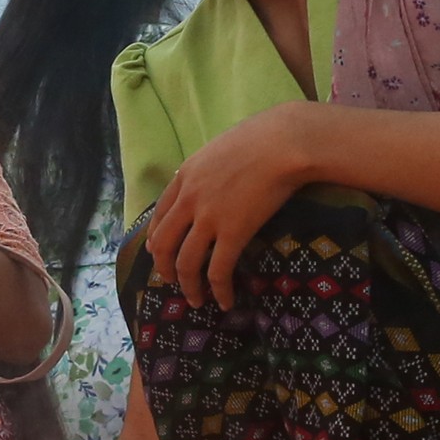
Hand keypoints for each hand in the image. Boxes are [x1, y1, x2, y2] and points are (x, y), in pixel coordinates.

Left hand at [145, 102, 322, 308]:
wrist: (284, 142)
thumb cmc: (262, 138)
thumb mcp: (220, 148)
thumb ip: (208, 168)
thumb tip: (212, 178)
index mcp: (184, 177)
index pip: (158, 215)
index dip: (155, 238)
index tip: (157, 251)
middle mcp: (189, 200)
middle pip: (163, 244)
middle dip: (164, 268)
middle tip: (171, 281)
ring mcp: (208, 218)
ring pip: (185, 264)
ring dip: (188, 287)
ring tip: (196, 300)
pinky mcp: (233, 233)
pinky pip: (218, 271)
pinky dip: (219, 291)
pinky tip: (225, 302)